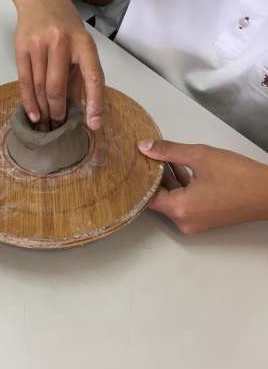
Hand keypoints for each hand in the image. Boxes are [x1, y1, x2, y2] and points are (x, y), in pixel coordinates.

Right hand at [15, 2, 103, 130]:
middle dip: (59, 112)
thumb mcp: (81, 44)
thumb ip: (82, 74)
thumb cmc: (65, 25)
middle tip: (60, 127)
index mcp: (83, 43)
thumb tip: (84, 109)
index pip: (92, 77)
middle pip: (58, 87)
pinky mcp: (21, 48)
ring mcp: (38, 45)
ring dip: (44, 111)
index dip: (94, 102)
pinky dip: (29, 102)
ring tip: (47, 126)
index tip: (93, 124)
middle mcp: (61, 43)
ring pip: (40, 87)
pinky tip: (34, 115)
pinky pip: (24, 81)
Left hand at [138, 140, 267, 233]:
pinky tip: (176, 164)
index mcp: (179, 209)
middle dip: (151, 176)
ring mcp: (194, 222)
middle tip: (141, 155)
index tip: (130, 163)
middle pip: (157, 198)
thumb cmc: (238, 175)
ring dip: (166, 178)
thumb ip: (168, 151)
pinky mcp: (203, 218)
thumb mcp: (200, 156)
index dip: (137, 179)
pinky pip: (183, 201)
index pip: (145, 197)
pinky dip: (179, 185)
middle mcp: (183, 221)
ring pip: (170, 198)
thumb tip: (143, 147)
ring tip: (157, 154)